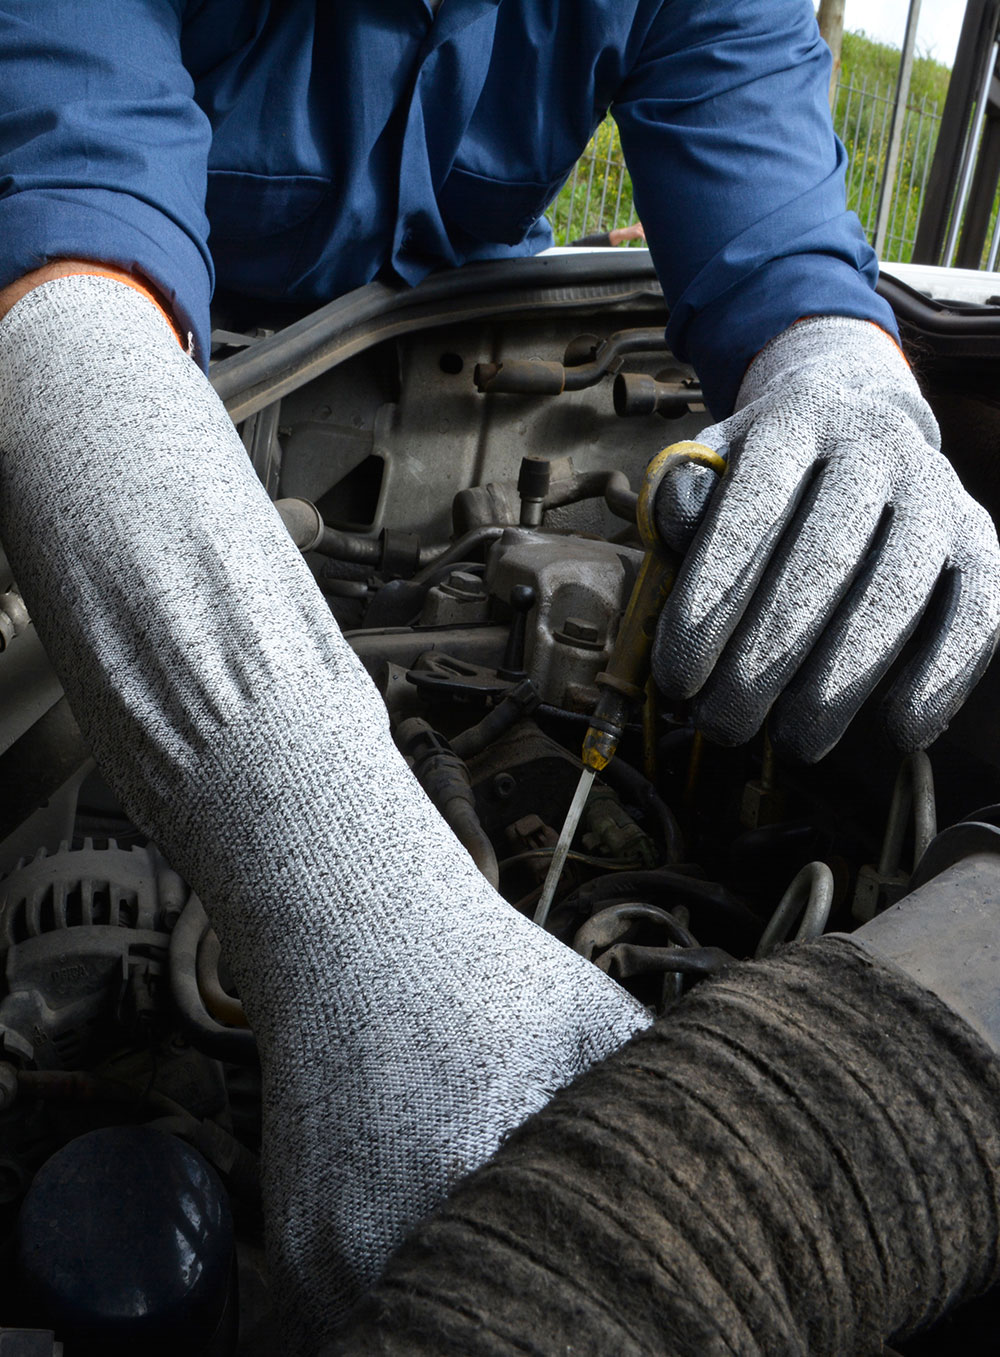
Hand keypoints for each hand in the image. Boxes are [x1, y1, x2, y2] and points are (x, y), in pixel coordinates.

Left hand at [651, 316, 999, 761]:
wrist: (861, 424)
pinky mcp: (981, 539)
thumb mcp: (712, 466)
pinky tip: (898, 731)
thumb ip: (682, 499)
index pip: (749, 513)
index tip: (678, 679)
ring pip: (895, 592)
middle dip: (767, 656)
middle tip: (725, 725)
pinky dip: (940, 676)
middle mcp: (874, 445)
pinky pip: (976, 612)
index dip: (710, 602)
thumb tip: (676, 533)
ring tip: (795, 741)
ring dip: (843, 680)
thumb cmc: (766, 476)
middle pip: (822, 559)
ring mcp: (938, 490)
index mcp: (795, 423)